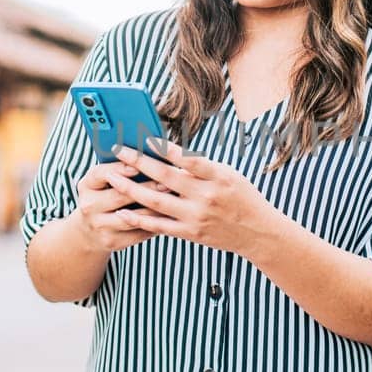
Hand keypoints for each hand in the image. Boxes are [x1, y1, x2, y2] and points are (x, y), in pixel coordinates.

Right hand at [73, 160, 168, 251]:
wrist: (90, 231)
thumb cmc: (105, 196)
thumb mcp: (103, 182)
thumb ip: (120, 169)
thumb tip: (150, 157)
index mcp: (86, 185)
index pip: (100, 174)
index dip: (119, 169)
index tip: (137, 166)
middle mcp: (89, 206)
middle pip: (119, 196)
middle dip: (146, 188)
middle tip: (167, 182)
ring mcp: (99, 226)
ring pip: (131, 217)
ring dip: (154, 208)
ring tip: (173, 199)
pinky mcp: (111, 241)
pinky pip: (137, 232)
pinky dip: (154, 224)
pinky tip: (169, 217)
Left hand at [107, 137, 278, 255]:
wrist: (258, 233)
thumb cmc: (243, 197)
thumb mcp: (229, 174)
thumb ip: (202, 167)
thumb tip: (171, 153)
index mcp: (218, 176)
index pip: (188, 159)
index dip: (165, 148)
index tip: (144, 138)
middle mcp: (206, 196)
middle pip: (166, 177)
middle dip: (139, 162)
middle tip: (118, 151)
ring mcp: (197, 216)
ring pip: (157, 202)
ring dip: (131, 189)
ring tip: (112, 178)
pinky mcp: (191, 233)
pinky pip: (160, 226)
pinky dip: (140, 219)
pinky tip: (122, 212)